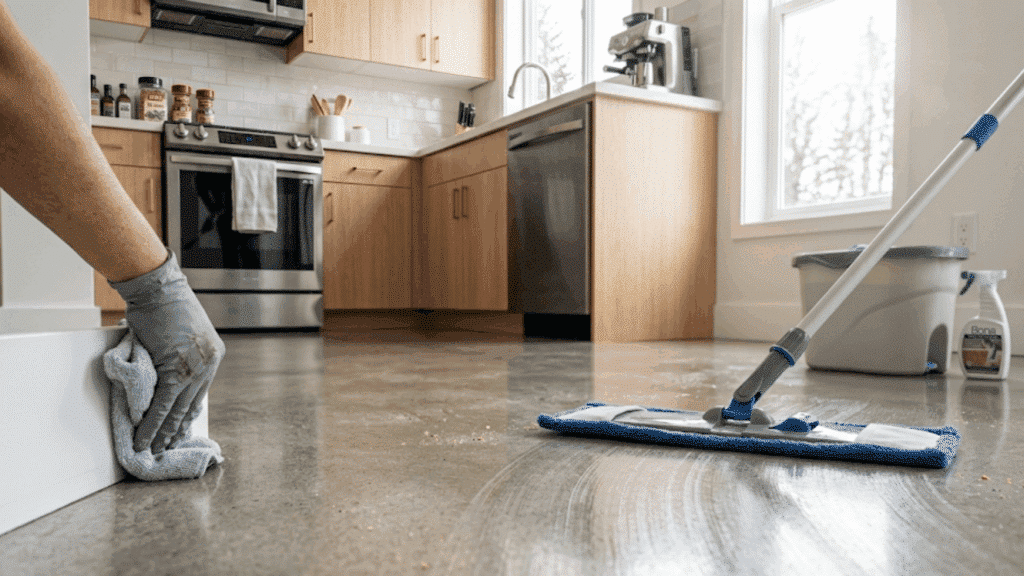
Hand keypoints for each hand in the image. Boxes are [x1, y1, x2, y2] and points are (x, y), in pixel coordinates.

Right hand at [110, 251, 224, 453]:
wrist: (157, 289)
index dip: (187, 415)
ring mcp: (196, 368)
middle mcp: (210, 363)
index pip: (200, 393)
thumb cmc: (164, 306)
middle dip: (176, 430)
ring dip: (163, 433)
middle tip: (165, 448)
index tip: (179, 431)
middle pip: (191, 405)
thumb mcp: (182, 335)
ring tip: (151, 450)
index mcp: (214, 356)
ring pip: (177, 409)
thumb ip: (180, 356)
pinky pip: (164, 404)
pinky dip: (152, 423)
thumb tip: (165, 377)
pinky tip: (144, 437)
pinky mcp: (177, 370)